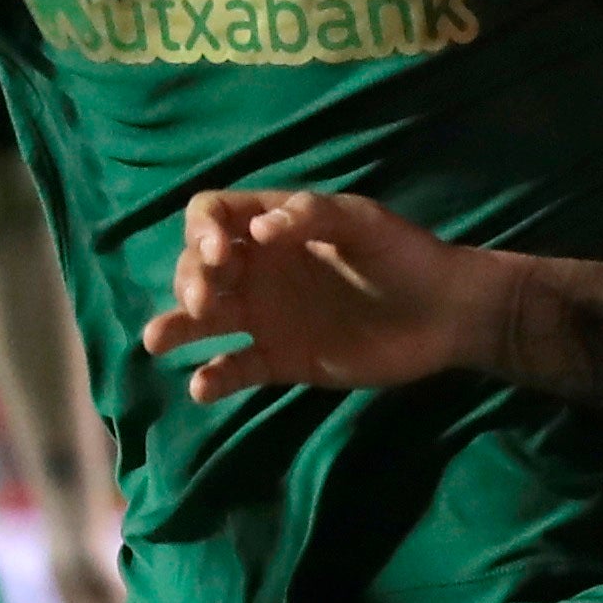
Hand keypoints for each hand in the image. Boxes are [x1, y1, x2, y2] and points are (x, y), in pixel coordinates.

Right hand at [139, 188, 490, 400]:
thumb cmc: (405, 255)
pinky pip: (236, 368)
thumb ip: (312, 217)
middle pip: (199, 266)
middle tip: (205, 300)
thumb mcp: (363, 223)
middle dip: (189, 278)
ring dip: (177, 325)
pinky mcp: (283, 360)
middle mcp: (260, 269)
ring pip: (204, 319)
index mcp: (273, 227)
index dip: (203, 231)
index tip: (221, 254)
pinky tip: (202, 386)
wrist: (446, 313)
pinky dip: (214, 377)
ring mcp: (268, 316)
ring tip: (156, 339)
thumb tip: (257, 230)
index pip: (212, 216)